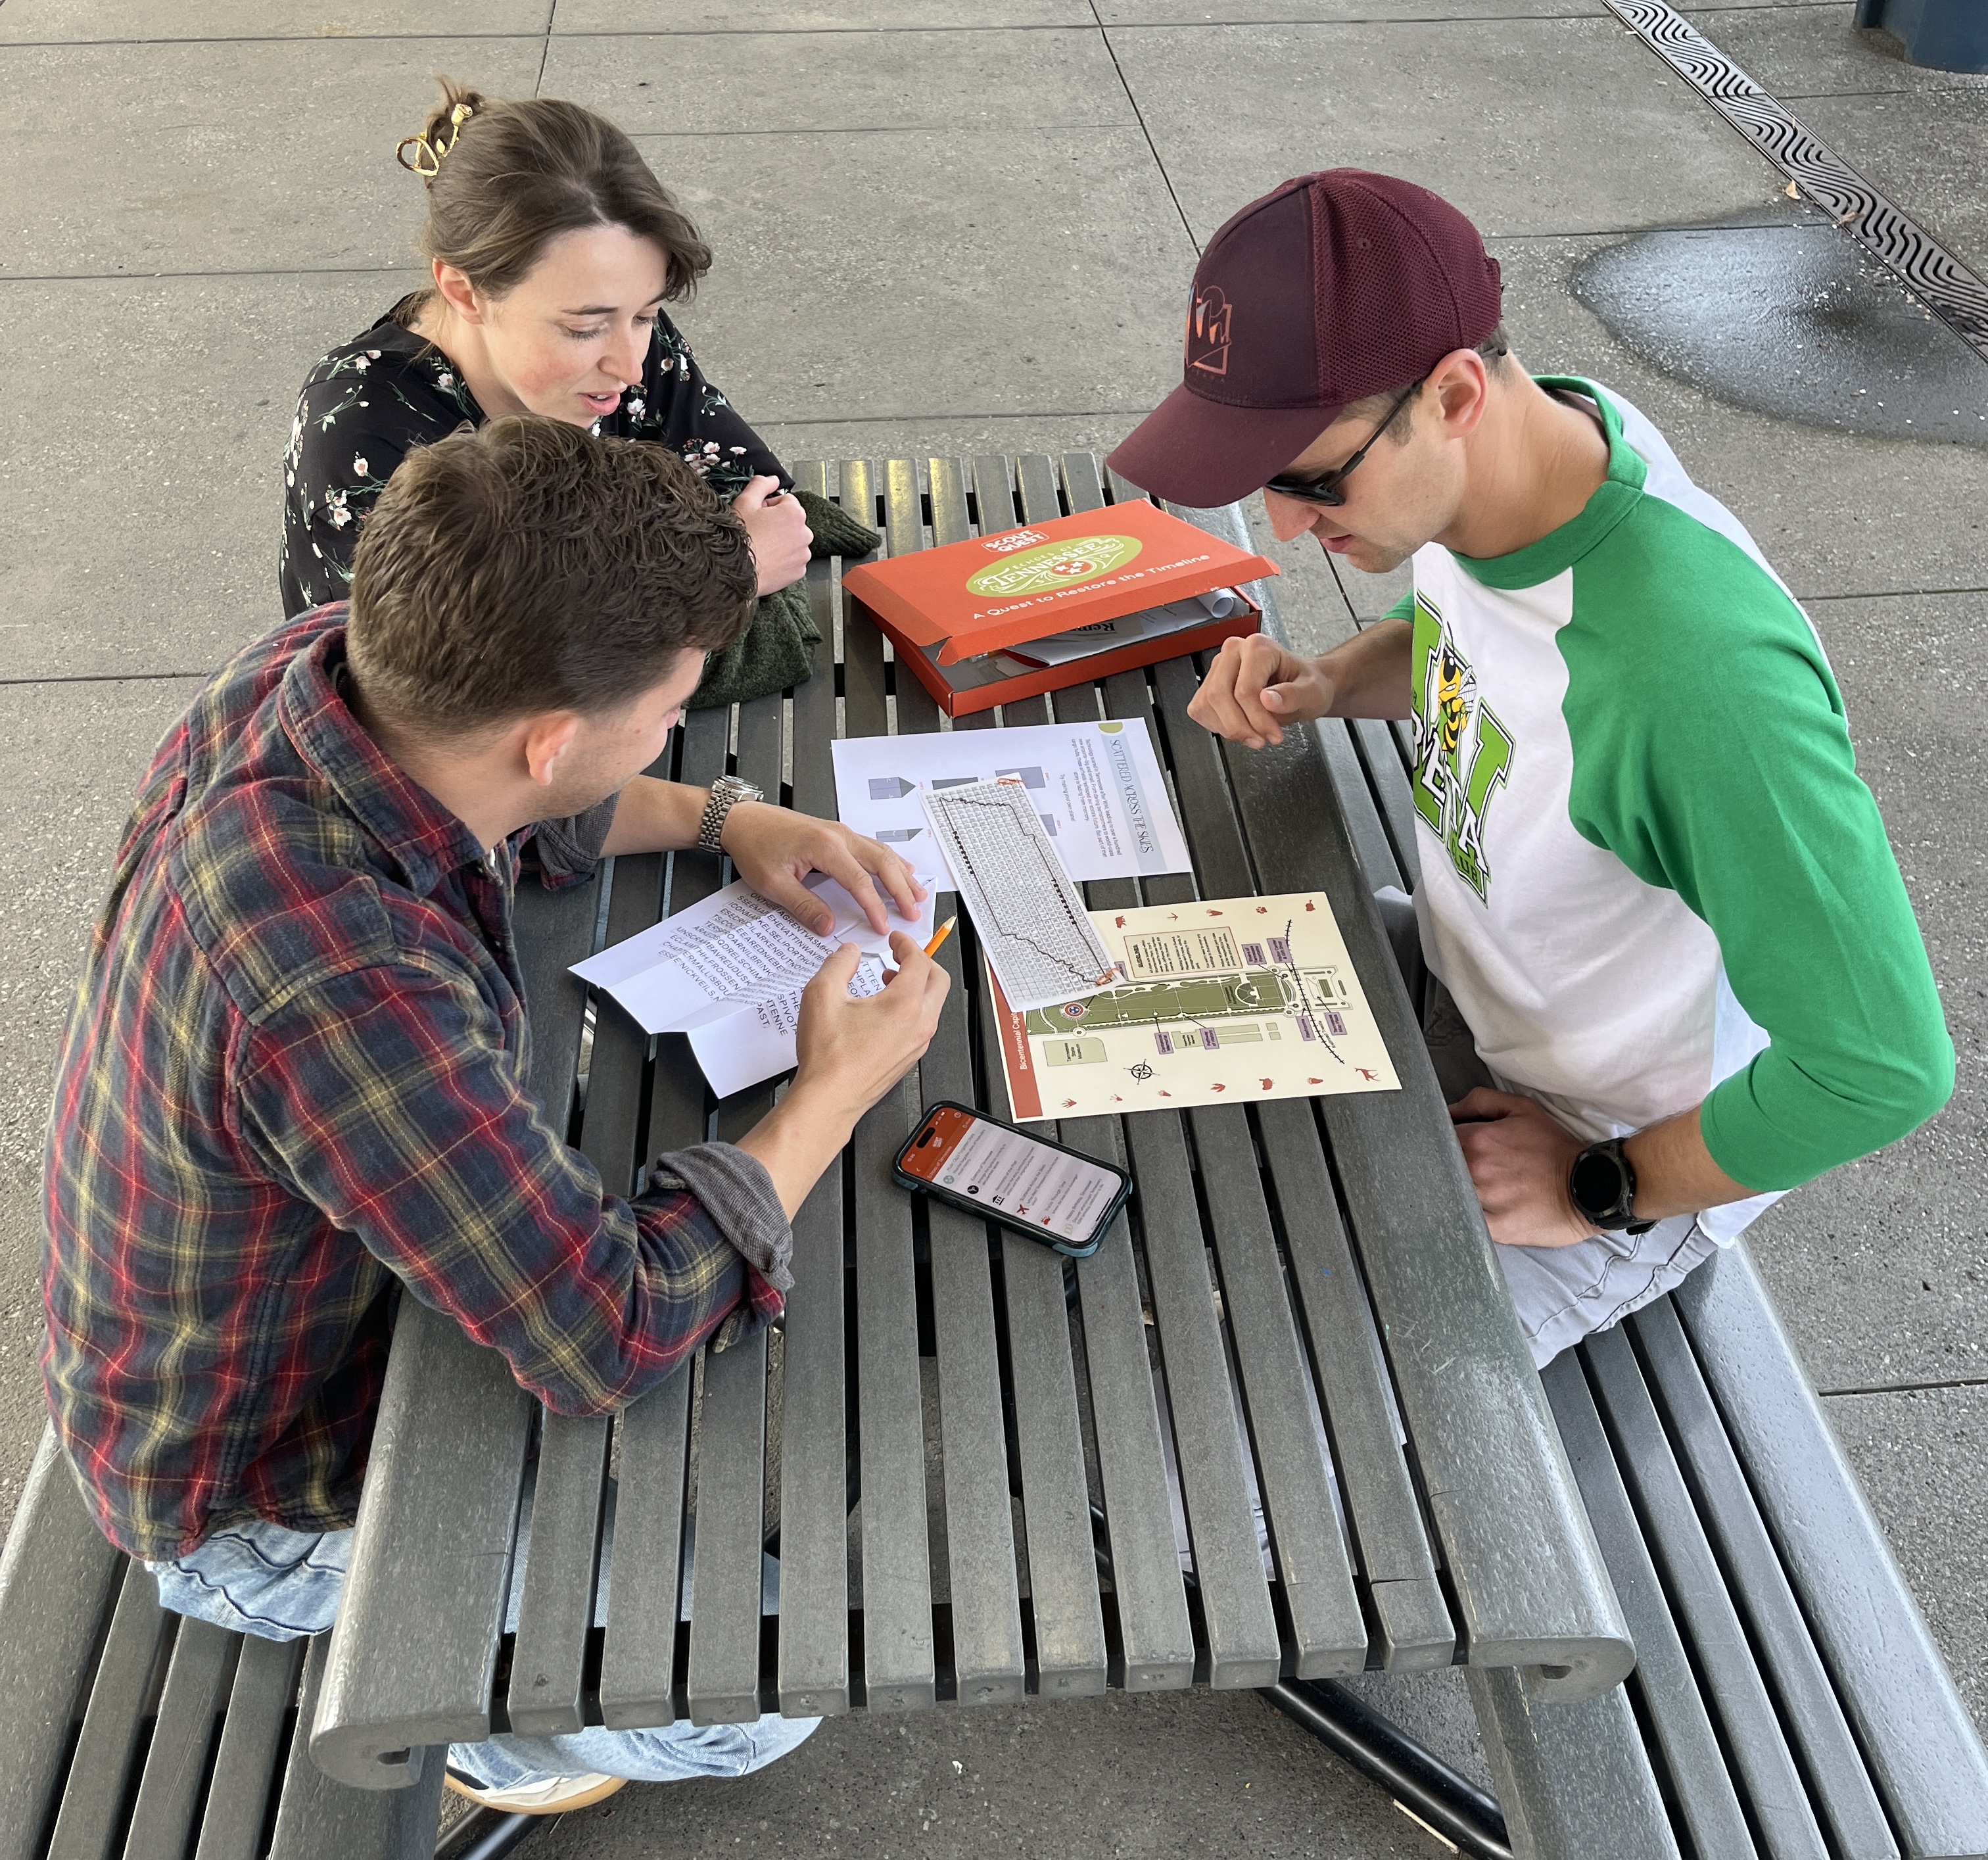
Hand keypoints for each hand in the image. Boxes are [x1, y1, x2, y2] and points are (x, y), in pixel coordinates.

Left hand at [719, 800, 925, 934]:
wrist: (742, 820)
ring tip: (918, 894)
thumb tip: (828, 927)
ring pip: (881, 852)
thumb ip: (804, 906)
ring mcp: (840, 832)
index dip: (875, 907)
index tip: (884, 926)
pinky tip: (900, 870)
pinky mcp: (837, 833)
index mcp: (825, 847)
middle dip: (901, 890)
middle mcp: (838, 835)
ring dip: (901, 874)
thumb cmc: (755, 845)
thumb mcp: (773, 883)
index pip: (860, 881)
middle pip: (882, 863)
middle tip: (914, 912)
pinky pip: (872, 847)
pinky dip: (890, 861)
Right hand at [733, 476, 811, 595]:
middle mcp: (804, 533)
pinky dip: (783, 558)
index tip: (758, 515)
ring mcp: (803, 554)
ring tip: (761, 546)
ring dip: (780, 541)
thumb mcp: (745, 503)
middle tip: (758, 531)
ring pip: (792, 540)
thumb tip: (771, 479)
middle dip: (777, 523)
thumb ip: (760, 485)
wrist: (736, 573)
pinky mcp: (799, 571)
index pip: (786, 500)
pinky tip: (767, 558)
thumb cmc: (739, 540)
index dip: (769, 506)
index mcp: (795, 513)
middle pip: (791, 521)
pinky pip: (792, 559)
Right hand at [793, 936, 949, 1120]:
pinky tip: (884, 1009)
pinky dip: (911, 1008)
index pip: (919, 961)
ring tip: (889, 981)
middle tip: (901, 955)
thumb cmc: (829, 1058)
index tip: (895, 940)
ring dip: (916, 986)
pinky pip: (922, 1024)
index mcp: (903, 1005)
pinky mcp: (910, 1058)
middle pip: (939, 980)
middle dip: (922, 962)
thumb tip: (849, 952)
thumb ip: (838, 963)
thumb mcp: (822, 995)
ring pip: (932, 1004)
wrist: (829, 1099)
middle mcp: (918, 1025)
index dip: (906, 944)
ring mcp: (917, 1044)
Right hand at [1186, 632, 1335, 747]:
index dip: (1257, 719)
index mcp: (1258, 647)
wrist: (1301, 686)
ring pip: (1206, 704)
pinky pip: (1200, 709)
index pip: (1244, 689)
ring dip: (1228, 729)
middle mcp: (1234, 652)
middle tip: (1260, 740)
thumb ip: (1293, 696)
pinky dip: (1217, 726)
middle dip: (1239, 726)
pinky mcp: (1209, 684)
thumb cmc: (1304, 685)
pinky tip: (1239, 727)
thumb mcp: (1312, 692)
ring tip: (1252, 735)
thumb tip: (1267, 699)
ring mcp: (1219, 667)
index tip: (1273, 734)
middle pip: (1219, 696)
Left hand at [1448, 1087, 1600, 1249]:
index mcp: (1478, 1140)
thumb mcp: (1523, 1109)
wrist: (1590, 1187)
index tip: (1446, 1146)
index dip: (1439, 1142)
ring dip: (1453, 1191)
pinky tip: (1470, 1212)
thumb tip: (1449, 1109)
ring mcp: (1484, 1202)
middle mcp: (1475, 1171)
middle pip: (1441, 1168)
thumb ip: (1481, 1101)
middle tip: (1462, 1168)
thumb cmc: (1555, 1147)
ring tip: (1474, 1191)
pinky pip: (1467, 1222)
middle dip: (1444, 1166)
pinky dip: (1465, 1216)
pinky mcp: (1495, 1229)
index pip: (1439, 1139)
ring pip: (1450, 1195)